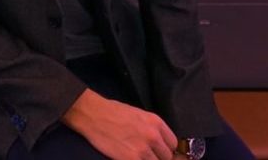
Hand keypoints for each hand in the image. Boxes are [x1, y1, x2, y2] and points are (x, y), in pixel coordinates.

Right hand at [61, 89, 177, 159]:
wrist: (93, 115)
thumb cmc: (113, 112)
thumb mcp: (139, 115)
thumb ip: (151, 128)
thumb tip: (158, 142)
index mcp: (156, 123)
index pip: (173, 143)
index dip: (166, 149)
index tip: (159, 152)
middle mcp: (153, 136)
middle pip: (167, 156)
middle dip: (158, 158)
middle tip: (147, 155)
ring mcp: (143, 149)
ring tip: (136, 156)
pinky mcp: (131, 159)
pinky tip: (130, 158)